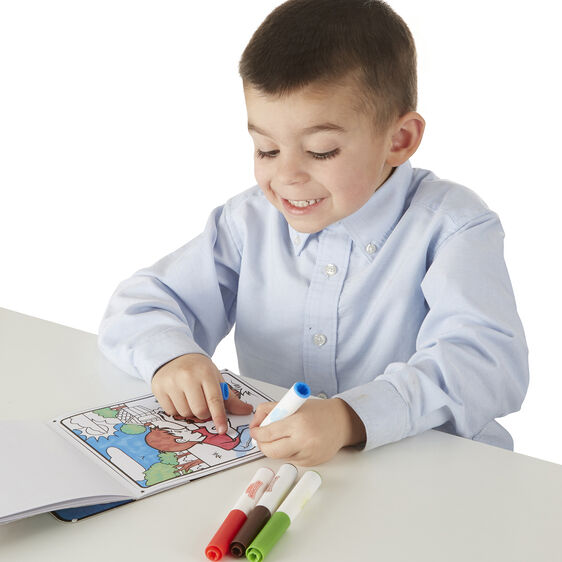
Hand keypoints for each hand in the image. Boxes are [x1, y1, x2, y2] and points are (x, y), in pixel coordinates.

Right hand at [151, 353, 252, 433]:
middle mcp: (187, 376)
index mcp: (205, 372)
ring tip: (190, 399)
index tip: (222, 429)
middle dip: (204, 414)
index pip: (214, 399)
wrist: (173, 355)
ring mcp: (171, 382)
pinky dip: (177, 410)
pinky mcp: (158, 388)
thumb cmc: (198, 369)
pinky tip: (178, 398)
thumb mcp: (215, 378)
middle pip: (199, 410)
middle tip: (203, 405)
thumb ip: (230, 397)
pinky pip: (170, 412)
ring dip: (190, 412)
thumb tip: (247, 410)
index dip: (219, 417)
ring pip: (185, 413)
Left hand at [249, 398, 365, 465]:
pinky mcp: (311, 463)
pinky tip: (297, 442)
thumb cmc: (317, 412)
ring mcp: (308, 454)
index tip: (254, 431)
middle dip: (262, 445)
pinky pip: (291, 460)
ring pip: (280, 456)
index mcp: (298, 422)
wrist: (342, 422)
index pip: (268, 433)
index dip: (257, 433)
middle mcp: (304, 440)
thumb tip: (256, 424)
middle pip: (271, 451)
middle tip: (261, 438)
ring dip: (276, 448)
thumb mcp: (293, 404)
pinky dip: (289, 452)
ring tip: (283, 436)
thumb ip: (271, 410)